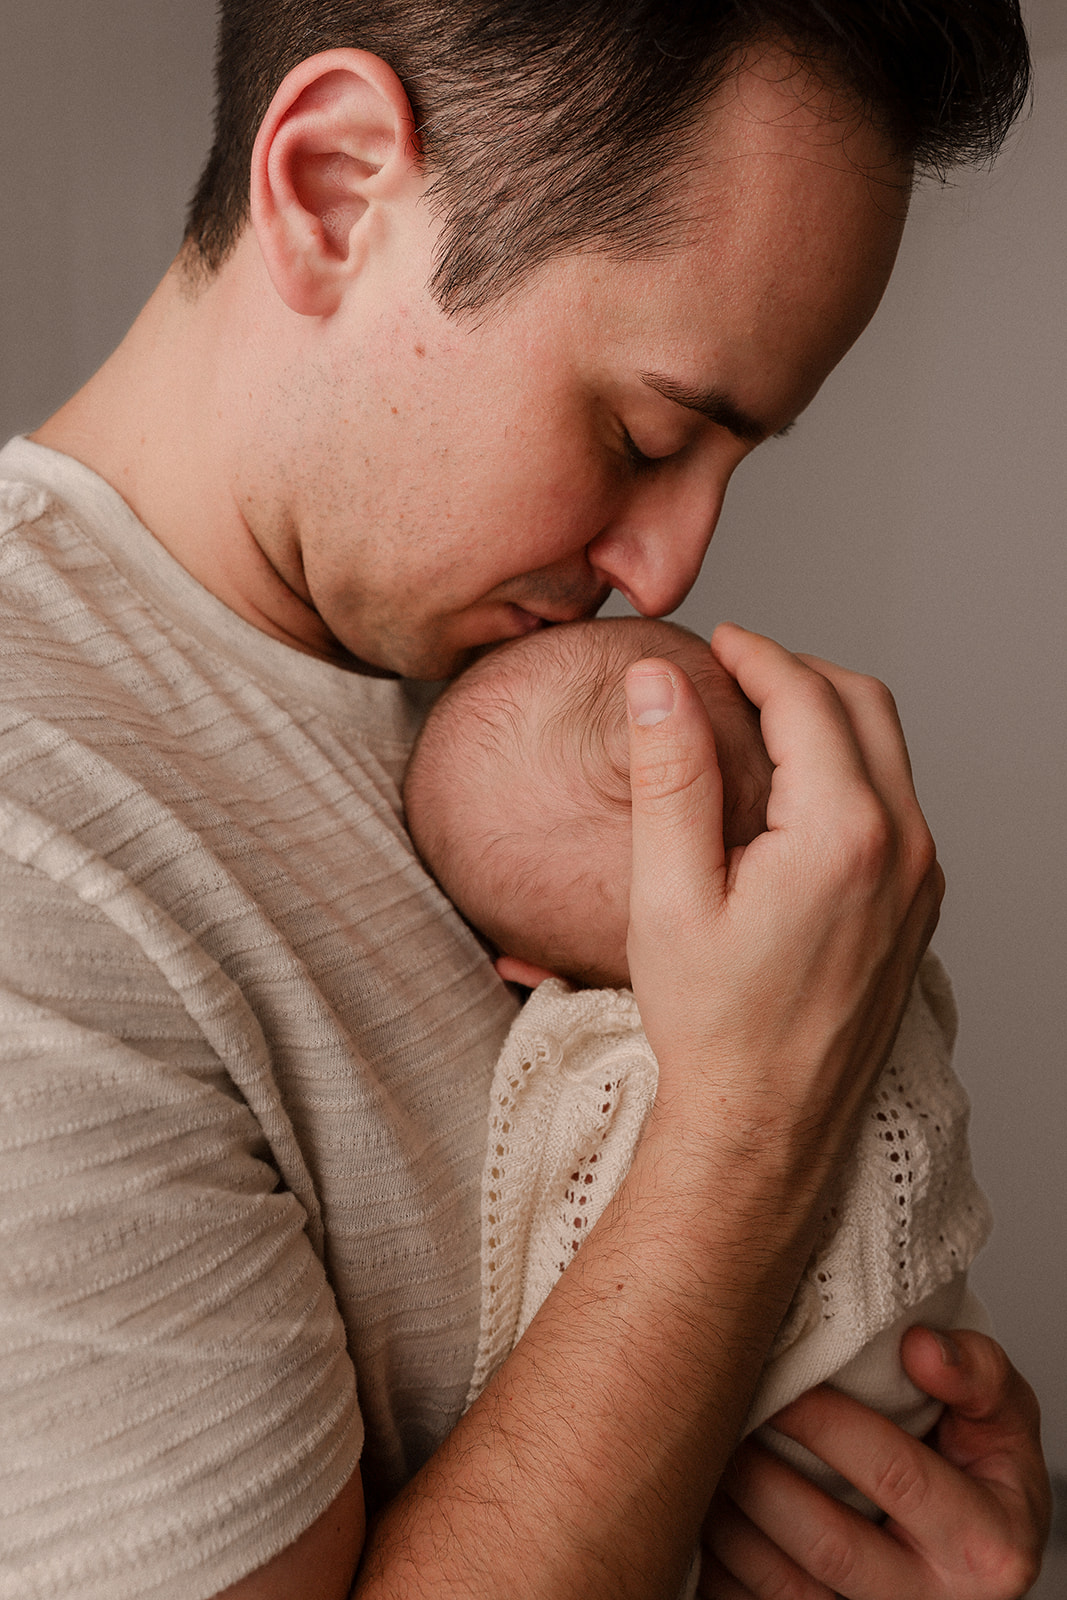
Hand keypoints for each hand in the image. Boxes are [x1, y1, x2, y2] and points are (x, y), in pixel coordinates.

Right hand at [625, 623, 942, 1175]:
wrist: (765, 1126)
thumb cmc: (713, 1025)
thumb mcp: (669, 896)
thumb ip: (671, 776)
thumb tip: (659, 682)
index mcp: (842, 834)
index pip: (807, 697)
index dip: (755, 654)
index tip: (713, 642)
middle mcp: (901, 848)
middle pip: (865, 705)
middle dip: (798, 671)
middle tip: (734, 670)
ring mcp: (918, 881)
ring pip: (889, 752)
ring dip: (828, 716)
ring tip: (757, 719)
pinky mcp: (916, 909)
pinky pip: (896, 804)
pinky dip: (850, 767)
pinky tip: (794, 790)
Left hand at [699, 1329, 1050, 1597]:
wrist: (982, 1533)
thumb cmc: (984, 1463)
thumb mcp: (1005, 1410)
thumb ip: (977, 1373)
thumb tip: (919, 1348)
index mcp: (986, 1542)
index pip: (893, 1474)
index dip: (826, 1423)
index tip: (779, 1377)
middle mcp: (934, 1599)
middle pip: (829, 1542)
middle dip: (763, 1475)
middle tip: (725, 1416)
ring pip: (786, 1588)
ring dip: (731, 1521)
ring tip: (707, 1456)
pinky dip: (723, 1565)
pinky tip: (705, 1510)